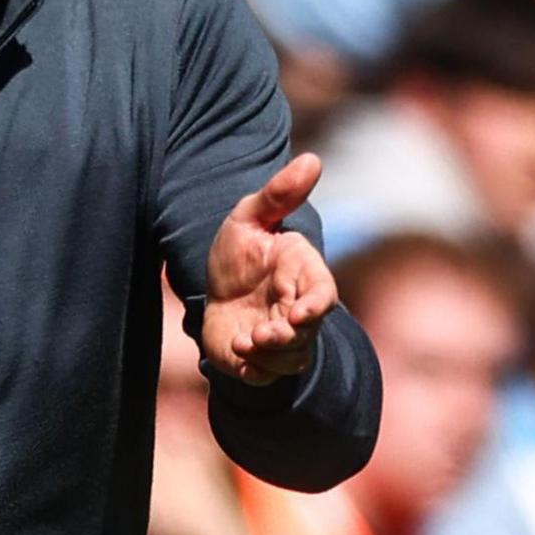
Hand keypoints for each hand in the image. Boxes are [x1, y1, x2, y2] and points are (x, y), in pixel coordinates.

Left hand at [202, 154, 337, 385]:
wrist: (211, 289)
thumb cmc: (239, 252)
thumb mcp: (249, 217)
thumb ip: (280, 194)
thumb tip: (313, 159)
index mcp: (302, 275)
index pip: (323, 295)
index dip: (315, 308)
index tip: (299, 314)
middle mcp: (297, 310)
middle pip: (307, 333)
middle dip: (286, 337)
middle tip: (262, 334)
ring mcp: (282, 340)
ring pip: (290, 359)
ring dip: (268, 356)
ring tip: (244, 341)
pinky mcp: (259, 362)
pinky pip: (265, 376)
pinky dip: (252, 371)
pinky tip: (236, 353)